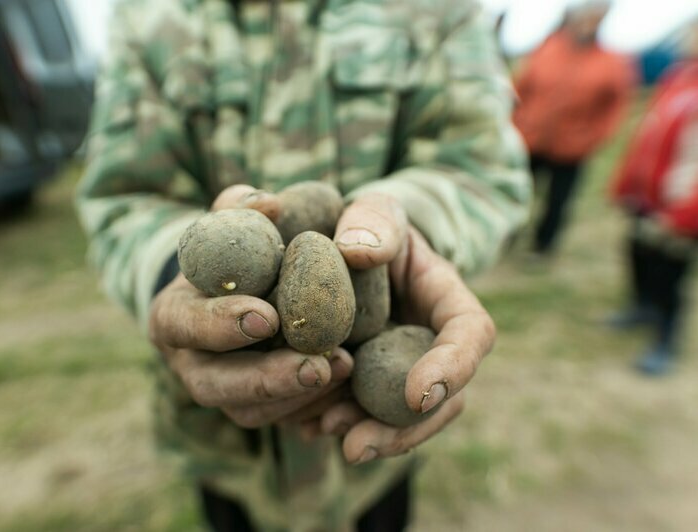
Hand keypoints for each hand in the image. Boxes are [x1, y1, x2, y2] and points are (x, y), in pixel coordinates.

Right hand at [148, 185, 352, 428]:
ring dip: (297, 396)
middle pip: (213, 387)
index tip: (266, 317)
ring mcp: (222, 391)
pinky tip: (348, 381)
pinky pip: (279, 420)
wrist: (244, 283)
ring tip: (343, 368)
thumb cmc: (237, 245)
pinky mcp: (254, 407)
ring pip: (249, 412)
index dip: (219, 325)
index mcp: (174, 316)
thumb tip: (267, 203)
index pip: (184, 325)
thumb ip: (241, 204)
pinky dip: (313, 405)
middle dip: (264, 380)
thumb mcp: (234, 216)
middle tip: (316, 366)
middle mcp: (190, 361)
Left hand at [313, 193, 494, 463]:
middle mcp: (429, 346)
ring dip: (365, 433)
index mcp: (447, 302)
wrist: (345, 248)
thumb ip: (372, 221)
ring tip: (323, 432)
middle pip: (439, 400)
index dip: (452, 368)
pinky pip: (357, 413)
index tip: (419, 394)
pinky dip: (332, 422)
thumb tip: (357, 250)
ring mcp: (398, 369)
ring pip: (396, 417)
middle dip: (401, 429)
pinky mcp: (364, 383)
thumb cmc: (367, 225)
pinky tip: (302, 425)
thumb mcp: (374, 210)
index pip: (470, 336)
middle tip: (357, 445)